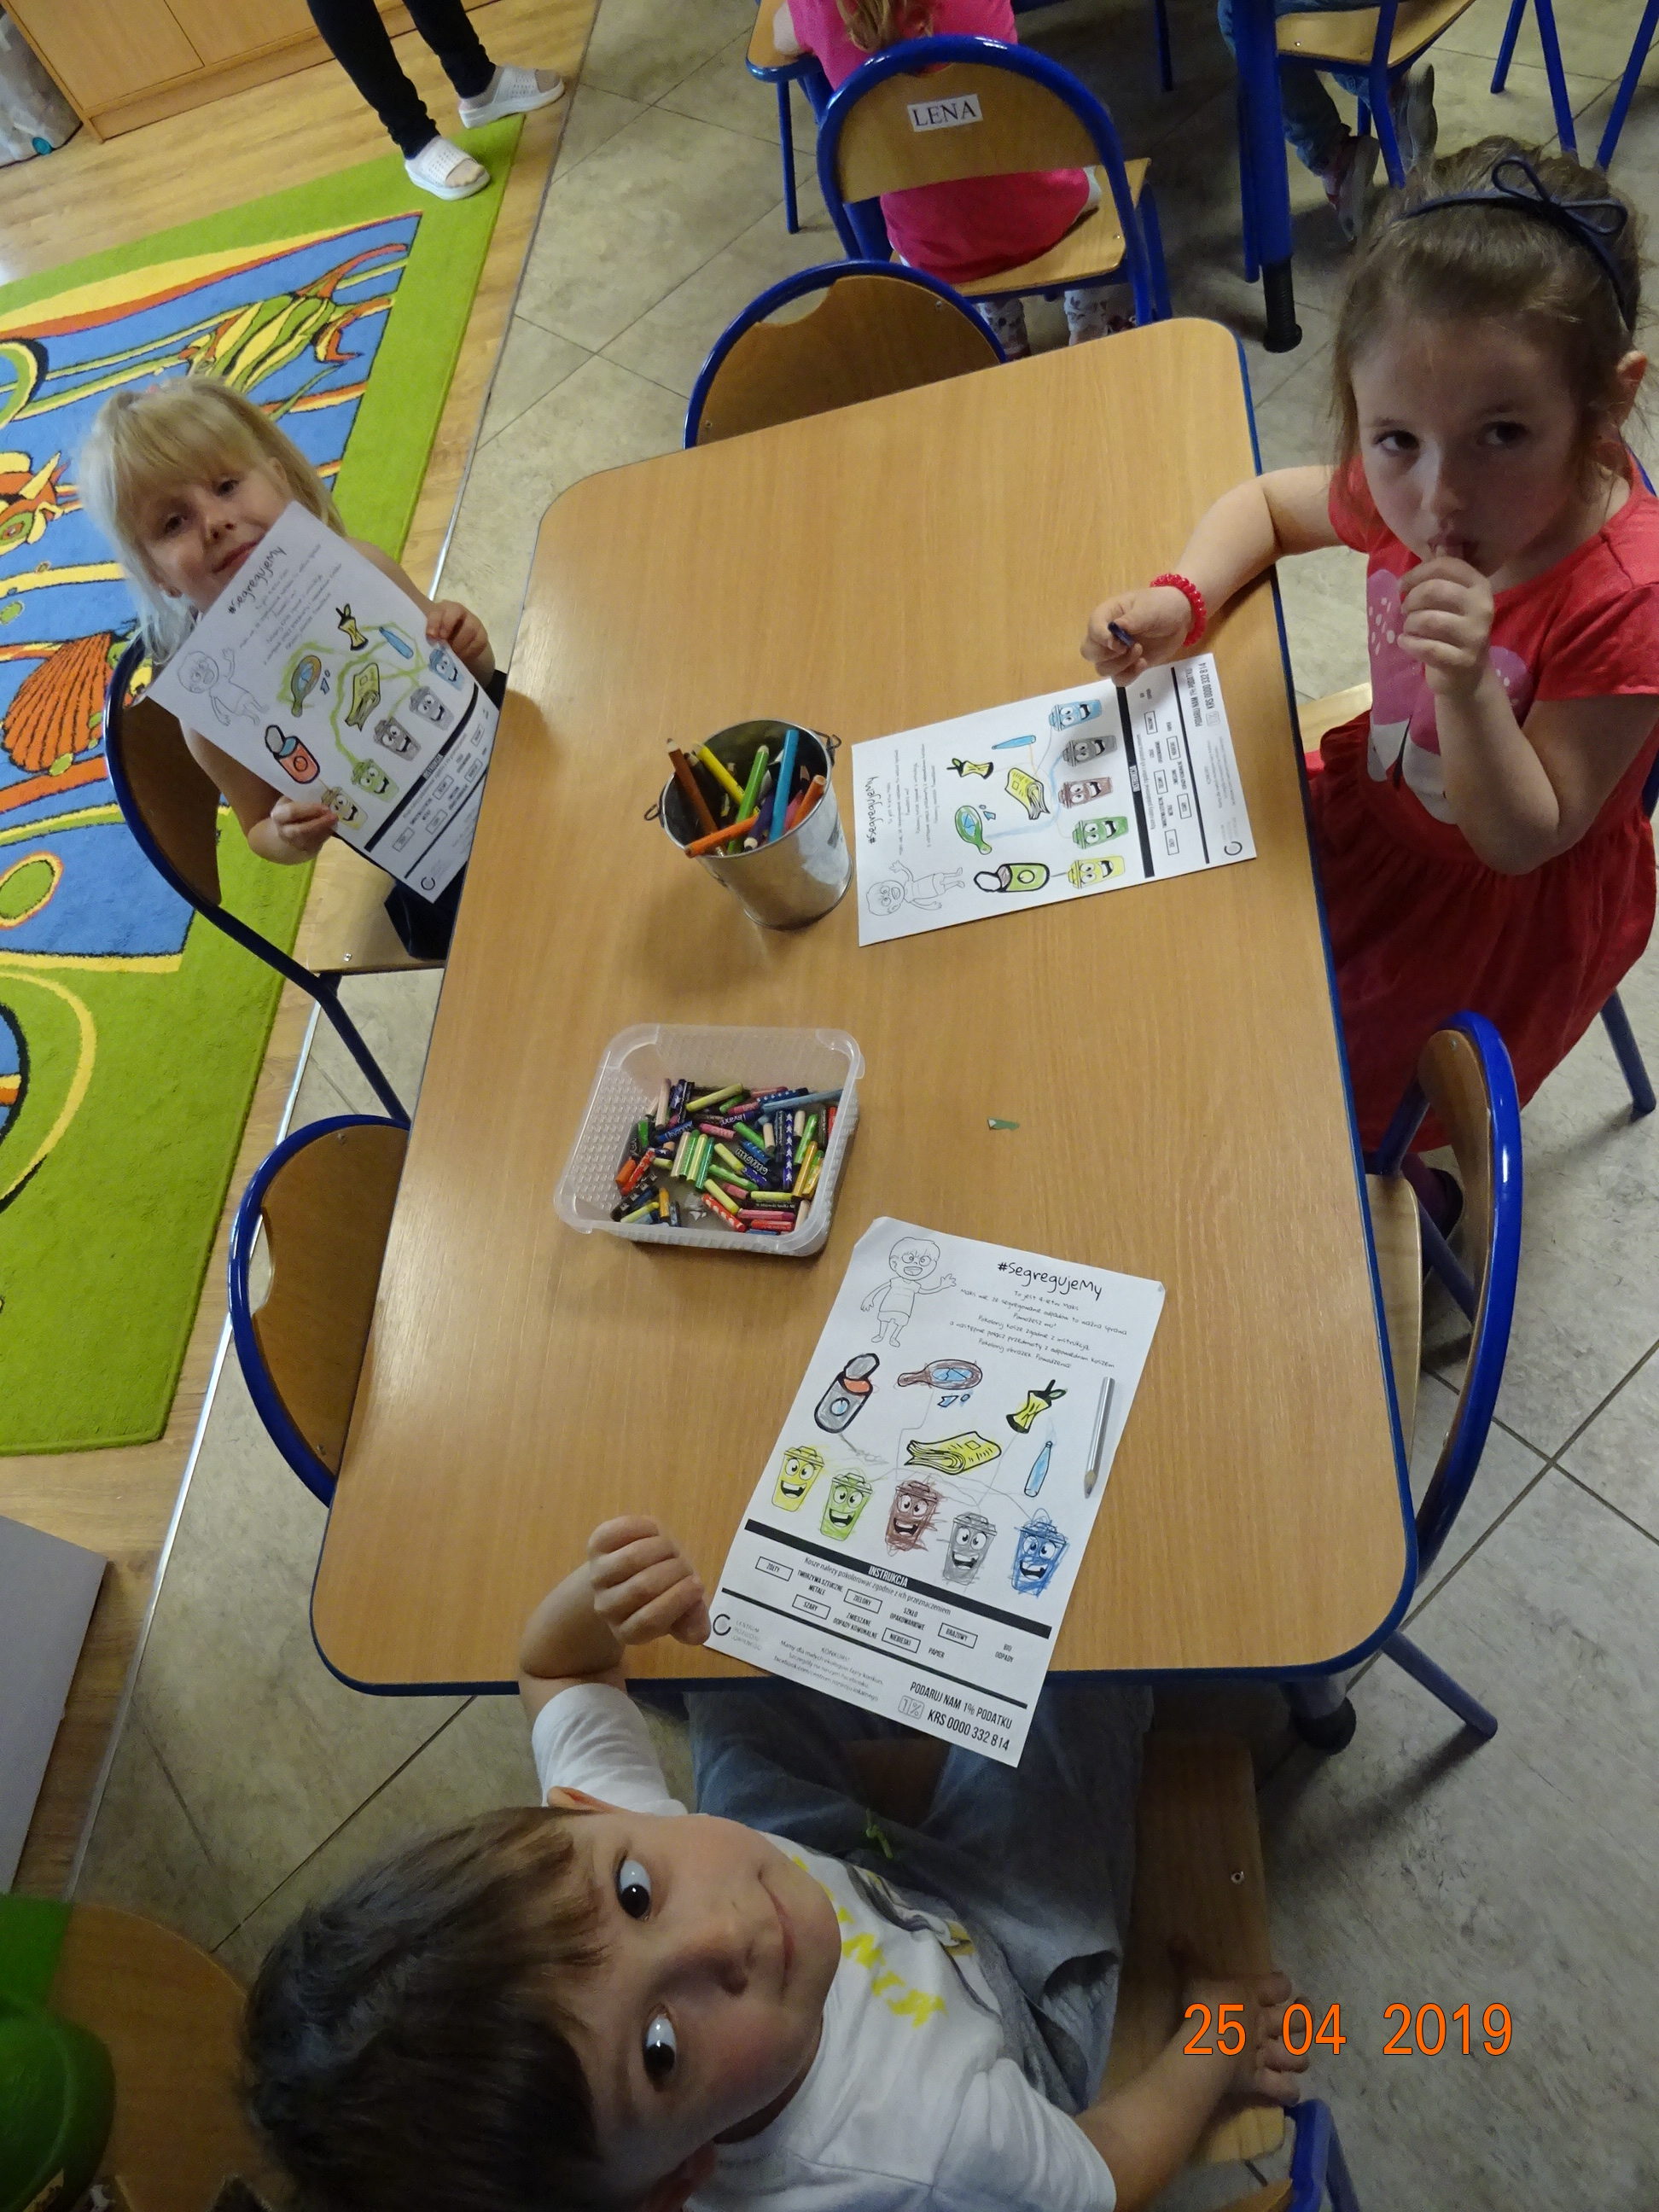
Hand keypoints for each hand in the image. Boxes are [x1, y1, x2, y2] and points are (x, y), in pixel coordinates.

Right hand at [269, 796, 337, 856]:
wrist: (284, 836)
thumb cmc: (290, 814)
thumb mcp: (289, 803)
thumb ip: (301, 798)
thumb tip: (321, 792)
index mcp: (279, 815)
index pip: (292, 812)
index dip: (309, 809)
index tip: (324, 806)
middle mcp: (285, 832)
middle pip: (301, 830)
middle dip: (319, 823)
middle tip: (334, 816)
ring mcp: (296, 844)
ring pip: (312, 839)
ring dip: (326, 829)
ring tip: (335, 820)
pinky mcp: (308, 852)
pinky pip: (319, 843)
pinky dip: (327, 834)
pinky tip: (333, 826)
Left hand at [427, 599, 493, 683]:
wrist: (459, 644)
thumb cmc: (440, 638)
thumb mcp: (433, 634)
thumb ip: (430, 636)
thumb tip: (424, 646)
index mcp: (442, 609)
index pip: (438, 609)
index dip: (434, 622)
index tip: (431, 636)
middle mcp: (458, 611)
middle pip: (455, 611)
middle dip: (447, 626)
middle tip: (442, 642)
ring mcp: (472, 622)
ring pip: (469, 628)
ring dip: (458, 644)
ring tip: (452, 654)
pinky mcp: (482, 635)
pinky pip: (477, 643)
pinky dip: (467, 652)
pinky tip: (461, 657)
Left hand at [586, 1516, 710, 1647]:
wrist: (630, 1573)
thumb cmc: (661, 1593)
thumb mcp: (680, 1611)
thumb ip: (692, 1622)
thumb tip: (699, 1632)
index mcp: (628, 1631)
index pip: (650, 1621)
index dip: (678, 1600)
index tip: (698, 1584)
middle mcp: (607, 1607)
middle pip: (642, 1587)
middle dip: (675, 1571)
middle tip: (687, 1566)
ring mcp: (598, 1575)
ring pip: (632, 1558)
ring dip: (662, 1547)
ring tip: (672, 1550)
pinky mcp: (596, 1545)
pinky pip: (621, 1531)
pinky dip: (644, 1527)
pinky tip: (655, 1533)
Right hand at [1082, 586, 1193, 680]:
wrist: (1180, 618)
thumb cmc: (1161, 606)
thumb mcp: (1148, 608)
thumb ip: (1131, 620)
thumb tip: (1114, 629)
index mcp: (1106, 615)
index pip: (1092, 629)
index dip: (1101, 639)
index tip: (1119, 643)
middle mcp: (1106, 635)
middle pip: (1089, 652)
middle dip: (1107, 655)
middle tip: (1128, 647)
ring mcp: (1115, 653)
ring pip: (1102, 669)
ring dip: (1120, 665)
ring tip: (1140, 652)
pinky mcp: (1127, 665)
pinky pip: (1118, 679)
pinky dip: (1129, 675)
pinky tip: (1143, 663)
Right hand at [1183, 1971, 1307, 2106]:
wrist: (1208, 2047)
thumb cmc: (1204, 2008)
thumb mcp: (1194, 1978)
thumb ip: (1188, 1959)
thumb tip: (1176, 1937)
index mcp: (1253, 1996)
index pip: (1280, 1985)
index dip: (1282, 1985)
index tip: (1281, 1986)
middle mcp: (1266, 2025)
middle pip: (1298, 2021)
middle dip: (1305, 2018)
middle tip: (1303, 2014)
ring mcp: (1266, 2055)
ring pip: (1297, 2058)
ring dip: (1299, 2058)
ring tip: (1297, 2056)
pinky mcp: (1261, 2080)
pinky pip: (1283, 2089)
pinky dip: (1288, 2092)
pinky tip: (1289, 2091)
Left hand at [1397, 557, 1493, 701]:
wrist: (1468, 675)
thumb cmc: (1454, 630)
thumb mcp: (1453, 599)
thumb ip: (1445, 574)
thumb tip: (1440, 540)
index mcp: (1479, 585)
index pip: (1445, 565)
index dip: (1417, 573)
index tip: (1402, 585)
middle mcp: (1482, 607)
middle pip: (1433, 590)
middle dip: (1410, 599)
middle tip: (1404, 609)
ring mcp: (1475, 635)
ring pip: (1427, 619)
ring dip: (1408, 624)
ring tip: (1408, 628)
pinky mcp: (1462, 660)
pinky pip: (1426, 647)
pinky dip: (1408, 644)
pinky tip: (1405, 643)